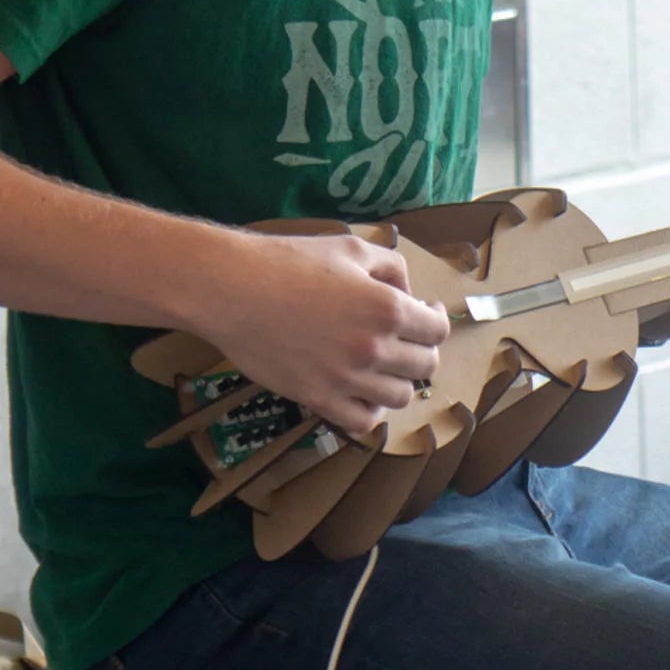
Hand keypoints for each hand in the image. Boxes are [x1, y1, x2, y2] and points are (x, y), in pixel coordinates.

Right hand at [194, 231, 450, 434]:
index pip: (438, 331)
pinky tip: (363, 393)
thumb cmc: (289, 261)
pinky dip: (371, 411)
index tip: (425, 314)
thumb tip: (410, 294)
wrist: (230, 289)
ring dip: (398, 381)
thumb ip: (391, 267)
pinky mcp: (318, 399)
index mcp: (387, 308)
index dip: (436, 321)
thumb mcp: (350, 248)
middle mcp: (374, 348)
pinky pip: (363, 421)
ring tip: (383, 368)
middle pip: (425, 366)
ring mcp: (346, 378)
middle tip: (405, 341)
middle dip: (421, 351)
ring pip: (400, 397)